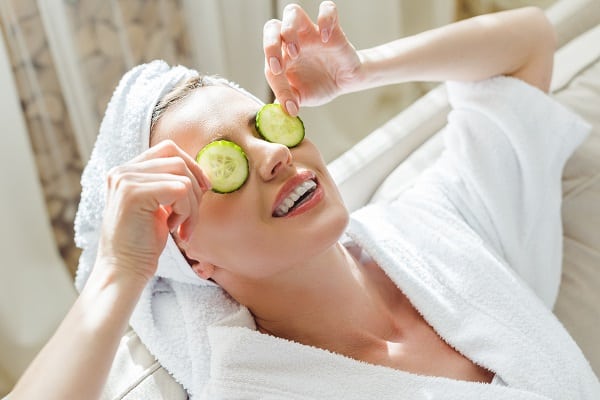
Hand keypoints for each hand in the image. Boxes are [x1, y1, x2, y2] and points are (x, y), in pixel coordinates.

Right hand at [97, 140, 209, 282]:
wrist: (124, 271)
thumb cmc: (143, 243)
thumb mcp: (156, 207)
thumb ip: (167, 185)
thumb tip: (200, 174)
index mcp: (127, 171)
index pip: (168, 149)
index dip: (192, 166)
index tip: (203, 189)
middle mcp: (123, 171)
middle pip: (178, 161)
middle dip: (195, 189)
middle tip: (191, 219)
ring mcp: (126, 180)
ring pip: (183, 177)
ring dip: (192, 206)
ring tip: (182, 227)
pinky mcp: (134, 193)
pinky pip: (180, 190)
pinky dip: (187, 212)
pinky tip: (175, 229)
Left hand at [263, 1, 360, 114]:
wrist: (344, 81)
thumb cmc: (318, 85)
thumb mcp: (303, 97)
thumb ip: (288, 100)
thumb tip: (276, 109)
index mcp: (281, 55)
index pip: (269, 61)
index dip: (275, 82)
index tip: (290, 102)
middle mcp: (292, 39)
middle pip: (271, 26)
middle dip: (270, 44)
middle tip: (278, 67)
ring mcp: (310, 31)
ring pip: (292, 12)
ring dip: (289, 30)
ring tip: (296, 52)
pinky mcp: (331, 27)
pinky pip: (327, 9)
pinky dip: (325, 20)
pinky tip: (326, 39)